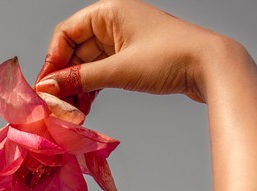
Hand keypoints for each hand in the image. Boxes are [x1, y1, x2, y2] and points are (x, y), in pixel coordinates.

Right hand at [34, 0, 233, 104]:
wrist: (212, 67)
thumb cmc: (171, 58)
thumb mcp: (120, 70)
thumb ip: (80, 79)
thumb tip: (48, 89)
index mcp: (109, 12)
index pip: (66, 33)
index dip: (52, 60)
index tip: (45, 88)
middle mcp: (114, 22)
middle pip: (75, 50)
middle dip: (64, 78)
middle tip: (54, 106)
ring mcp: (124, 41)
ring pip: (88, 65)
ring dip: (77, 88)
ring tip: (69, 113)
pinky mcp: (133, 59)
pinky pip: (103, 73)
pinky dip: (93, 89)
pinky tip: (85, 109)